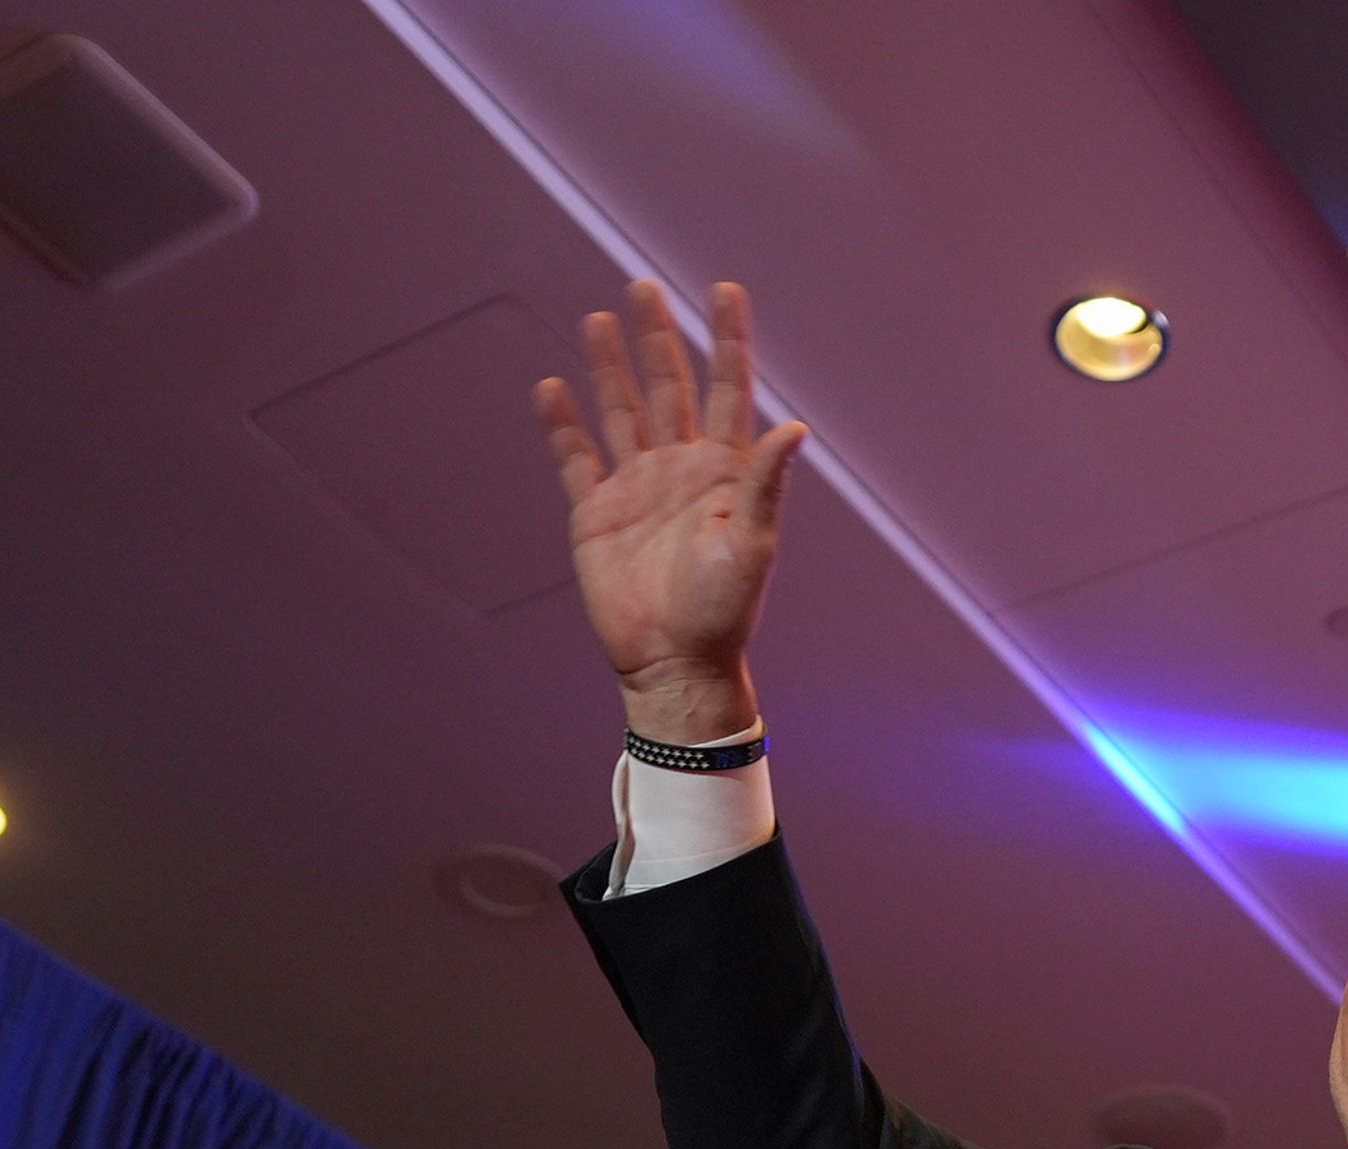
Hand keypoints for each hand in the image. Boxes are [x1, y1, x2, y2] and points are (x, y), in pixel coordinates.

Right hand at [535, 278, 809, 742]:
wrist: (672, 664)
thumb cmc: (722, 613)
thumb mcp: (751, 546)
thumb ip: (766, 484)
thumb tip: (795, 427)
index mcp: (725, 471)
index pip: (729, 389)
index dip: (726, 339)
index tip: (723, 289)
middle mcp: (680, 469)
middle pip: (668, 387)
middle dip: (657, 336)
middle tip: (643, 285)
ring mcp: (637, 487)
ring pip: (621, 411)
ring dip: (609, 367)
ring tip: (598, 320)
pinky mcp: (596, 513)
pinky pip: (576, 458)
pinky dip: (562, 425)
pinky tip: (552, 387)